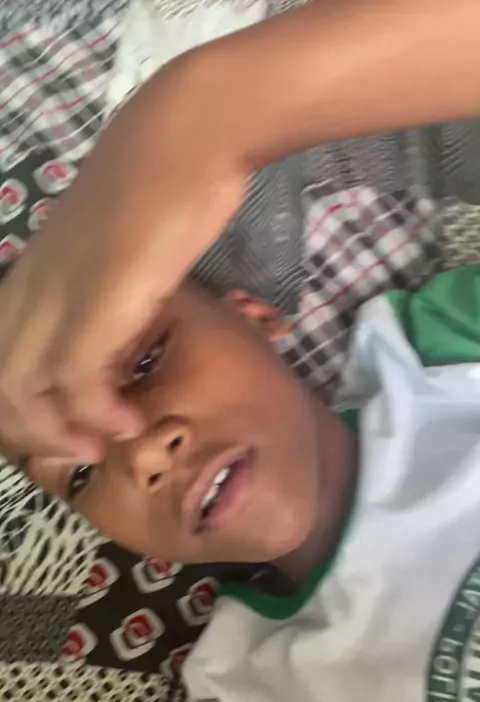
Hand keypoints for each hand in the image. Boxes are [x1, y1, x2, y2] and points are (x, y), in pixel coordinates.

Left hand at [0, 52, 246, 462]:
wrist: (186, 139)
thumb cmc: (162, 189)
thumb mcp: (121, 257)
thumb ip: (107, 298)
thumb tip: (118, 341)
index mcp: (31, 278)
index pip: (0, 359)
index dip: (21, 409)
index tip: (65, 428)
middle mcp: (30, 291)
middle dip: (33, 432)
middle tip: (80, 450)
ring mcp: (57, 295)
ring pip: (20, 387)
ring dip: (56, 431)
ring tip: (99, 445)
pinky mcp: (94, 302)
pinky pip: (72, 378)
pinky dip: (96, 411)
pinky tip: (127, 418)